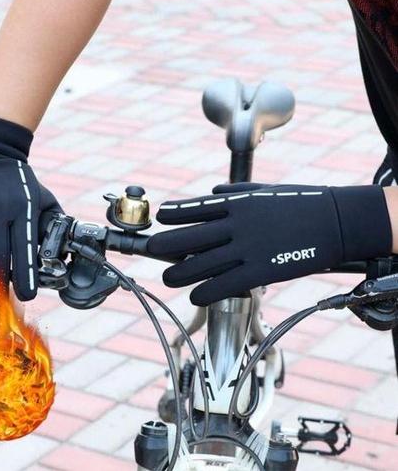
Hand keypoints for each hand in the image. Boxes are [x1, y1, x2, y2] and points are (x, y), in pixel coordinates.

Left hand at [148, 183, 390, 305]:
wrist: (336, 221)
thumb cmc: (300, 202)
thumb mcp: (264, 190)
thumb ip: (234, 192)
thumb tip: (211, 192)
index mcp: (236, 203)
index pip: (195, 208)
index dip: (173, 215)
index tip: (160, 218)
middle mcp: (236, 224)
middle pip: (189, 237)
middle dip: (165, 245)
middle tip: (152, 251)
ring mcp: (247, 248)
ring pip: (202, 263)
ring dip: (179, 272)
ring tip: (167, 278)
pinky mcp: (261, 271)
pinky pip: (225, 284)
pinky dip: (205, 291)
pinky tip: (194, 296)